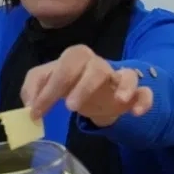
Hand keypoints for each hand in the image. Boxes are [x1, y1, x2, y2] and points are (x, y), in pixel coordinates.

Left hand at [19, 45, 151, 127]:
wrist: (100, 92)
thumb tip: (29, 107)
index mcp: (75, 59)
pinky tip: (136, 112)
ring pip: (125, 73)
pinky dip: (143, 99)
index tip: (36, 114)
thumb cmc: (71, 84)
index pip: (62, 67)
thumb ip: (34, 90)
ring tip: (116, 101)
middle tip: (69, 107)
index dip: (47, 90)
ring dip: (120, 86)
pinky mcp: (134, 93)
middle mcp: (98, 64)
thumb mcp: (49, 84)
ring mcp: (118, 77)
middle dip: (81, 84)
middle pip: (93, 64)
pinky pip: (145, 91)